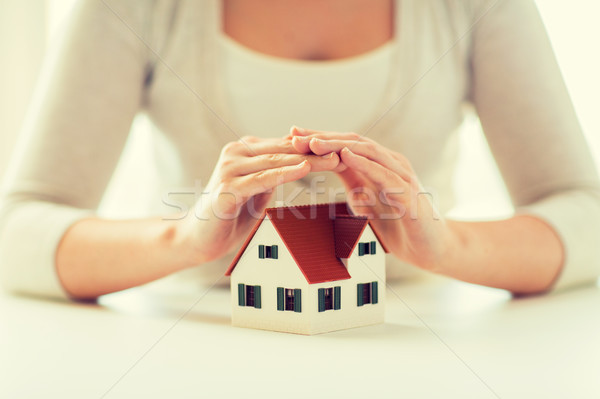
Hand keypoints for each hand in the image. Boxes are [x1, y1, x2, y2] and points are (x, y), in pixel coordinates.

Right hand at [179, 135, 339, 264]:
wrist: (198, 238)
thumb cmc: (231, 215)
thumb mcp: (258, 189)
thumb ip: (273, 173)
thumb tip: (303, 162)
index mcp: (245, 151)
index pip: (287, 145)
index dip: (314, 147)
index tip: (342, 149)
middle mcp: (236, 153)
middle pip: (285, 150)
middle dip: (317, 151)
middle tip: (346, 152)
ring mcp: (230, 169)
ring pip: (276, 161)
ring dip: (308, 160)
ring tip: (334, 159)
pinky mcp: (228, 188)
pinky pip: (262, 179)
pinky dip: (284, 173)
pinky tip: (304, 169)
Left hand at [289, 127, 451, 270]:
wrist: (430, 248)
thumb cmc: (398, 223)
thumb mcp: (367, 200)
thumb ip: (352, 182)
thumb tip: (326, 169)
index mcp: (378, 165)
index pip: (344, 146)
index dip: (318, 139)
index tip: (291, 135)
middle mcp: (390, 164)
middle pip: (352, 142)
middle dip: (321, 138)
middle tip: (294, 136)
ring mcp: (401, 176)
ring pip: (367, 152)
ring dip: (338, 146)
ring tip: (314, 142)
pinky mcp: (409, 194)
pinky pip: (385, 174)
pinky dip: (365, 163)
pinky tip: (347, 156)